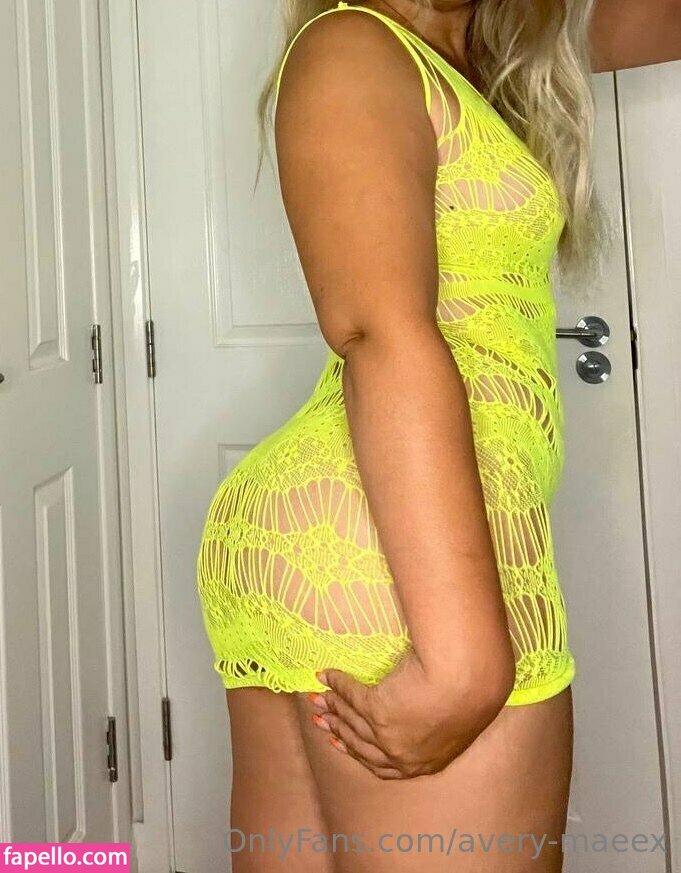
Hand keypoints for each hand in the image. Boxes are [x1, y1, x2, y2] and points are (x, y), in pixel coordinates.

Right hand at [307, 651, 513, 779]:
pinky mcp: (378, 711)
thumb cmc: (472, 689)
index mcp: (424, 764)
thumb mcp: (455, 718)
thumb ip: (436, 724)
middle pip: (361, 746)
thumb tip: (422, 713)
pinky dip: (337, 684)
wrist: (471, 679)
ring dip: (332, 709)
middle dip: (338, 731)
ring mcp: (388, 736)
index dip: (358, 752)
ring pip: (353, 722)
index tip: (339, 741)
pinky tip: (326, 675)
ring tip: (318, 699)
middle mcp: (402, 757)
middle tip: (320, 720)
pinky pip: (351, 696)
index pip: (381, 766)